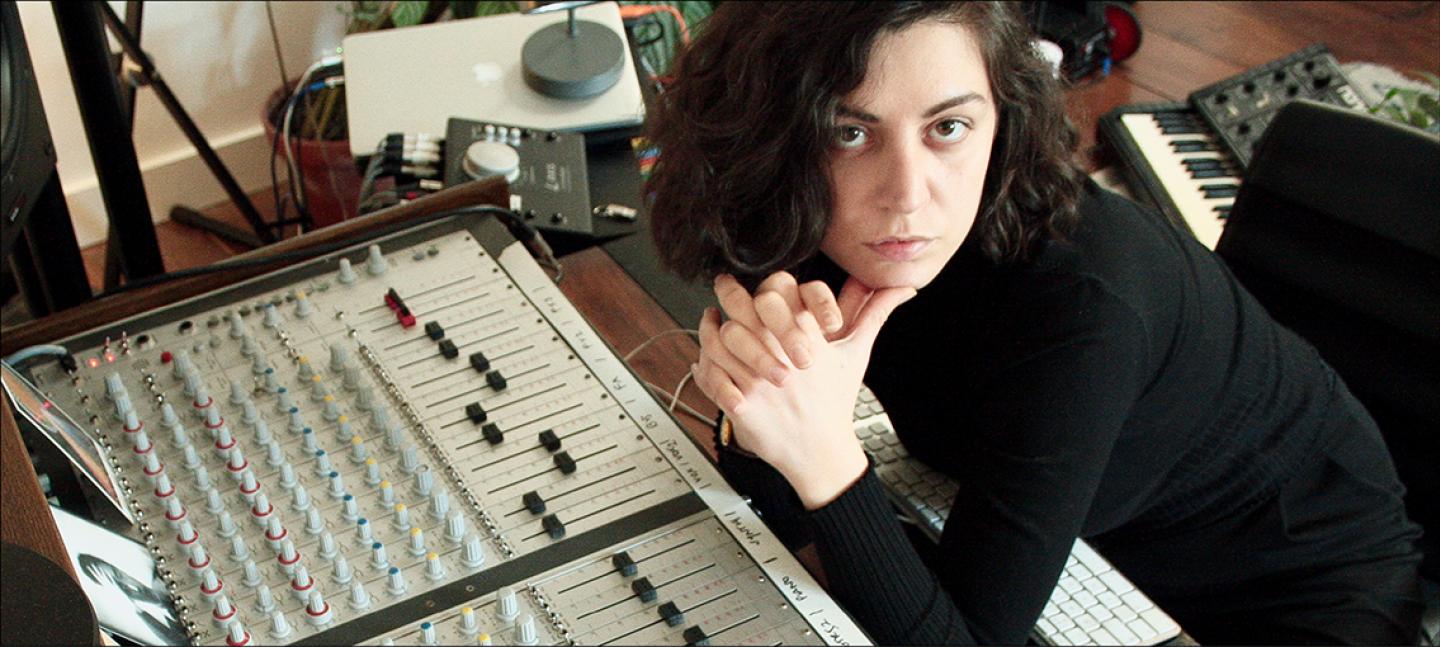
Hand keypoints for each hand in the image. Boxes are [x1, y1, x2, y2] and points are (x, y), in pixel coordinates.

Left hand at [693, 272, 916, 508]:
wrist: (822, 453)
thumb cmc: (836, 402)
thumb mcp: (856, 355)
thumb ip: (874, 315)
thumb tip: (904, 289)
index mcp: (810, 341)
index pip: (783, 295)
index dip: (768, 285)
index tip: (757, 283)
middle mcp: (783, 358)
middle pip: (747, 312)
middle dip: (732, 294)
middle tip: (724, 288)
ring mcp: (761, 382)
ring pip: (724, 340)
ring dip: (711, 328)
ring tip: (710, 321)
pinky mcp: (743, 405)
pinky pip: (713, 375)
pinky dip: (704, 363)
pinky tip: (705, 355)